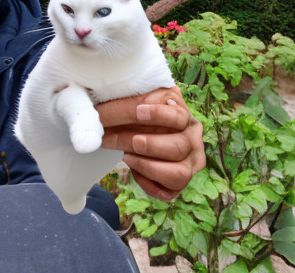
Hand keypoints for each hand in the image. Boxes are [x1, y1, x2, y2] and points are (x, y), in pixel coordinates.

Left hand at [98, 86, 205, 200]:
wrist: (142, 133)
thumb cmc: (140, 116)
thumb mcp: (136, 104)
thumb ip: (125, 105)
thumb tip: (101, 113)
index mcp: (184, 116)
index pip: (178, 117)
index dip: (159, 115)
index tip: (138, 111)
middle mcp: (193, 140)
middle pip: (178, 147)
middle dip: (149, 145)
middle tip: (129, 141)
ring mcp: (189, 163)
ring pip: (178, 173)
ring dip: (148, 166)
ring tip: (128, 157)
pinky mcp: (179, 183)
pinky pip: (168, 191)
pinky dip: (148, 183)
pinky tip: (134, 170)